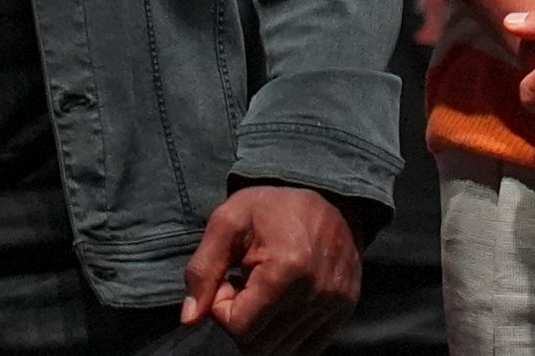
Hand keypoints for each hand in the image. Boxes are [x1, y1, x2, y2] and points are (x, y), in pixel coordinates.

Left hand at [180, 186, 360, 355]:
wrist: (328, 195)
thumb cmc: (271, 207)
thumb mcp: (227, 223)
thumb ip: (203, 270)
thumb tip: (189, 319)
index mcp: (288, 268)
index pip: (241, 328)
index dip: (222, 308)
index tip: (230, 279)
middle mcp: (318, 291)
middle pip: (261, 345)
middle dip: (242, 321)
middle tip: (244, 287)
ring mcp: (336, 302)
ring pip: (282, 350)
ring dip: (264, 327)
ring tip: (264, 293)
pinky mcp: (345, 308)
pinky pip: (307, 349)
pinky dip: (286, 335)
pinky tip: (282, 304)